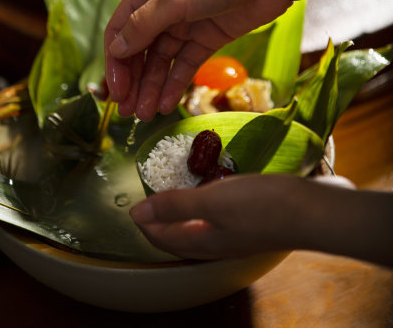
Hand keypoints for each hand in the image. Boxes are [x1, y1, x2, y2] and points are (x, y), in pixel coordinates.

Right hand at [105, 0, 291, 120]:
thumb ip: (143, 26)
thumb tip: (116, 49)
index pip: (120, 30)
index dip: (116, 63)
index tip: (116, 92)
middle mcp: (162, 7)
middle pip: (140, 49)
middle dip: (133, 80)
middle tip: (128, 112)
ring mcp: (186, 23)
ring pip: (162, 61)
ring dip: (153, 87)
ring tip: (146, 115)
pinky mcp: (208, 37)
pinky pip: (186, 64)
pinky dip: (176, 83)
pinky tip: (167, 104)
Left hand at [130, 174, 300, 259]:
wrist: (312, 211)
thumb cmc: (261, 205)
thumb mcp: (213, 200)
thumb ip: (175, 206)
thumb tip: (136, 212)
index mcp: (203, 241)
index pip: (163, 237)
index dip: (145, 223)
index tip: (132, 207)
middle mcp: (217, 244)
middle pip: (179, 240)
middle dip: (160, 226)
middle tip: (148, 207)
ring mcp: (236, 237)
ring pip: (199, 233)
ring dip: (181, 220)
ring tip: (174, 202)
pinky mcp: (252, 225)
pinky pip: (217, 224)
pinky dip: (204, 214)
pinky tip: (212, 199)